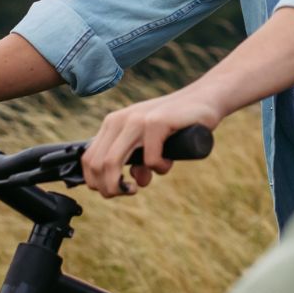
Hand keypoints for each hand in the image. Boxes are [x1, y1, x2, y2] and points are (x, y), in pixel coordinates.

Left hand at [78, 89, 223, 198]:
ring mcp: (137, 120)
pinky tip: (167, 162)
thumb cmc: (176, 124)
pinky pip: (150, 159)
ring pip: (112, 162)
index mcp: (112, 124)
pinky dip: (159, 168)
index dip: (96, 182)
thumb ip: (137, 161)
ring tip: (141, 184)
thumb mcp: (150, 144)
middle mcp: (119, 120)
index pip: (88, 158)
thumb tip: (135, 182)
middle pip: (97, 164)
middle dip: (109, 188)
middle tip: (128, 192)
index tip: (115, 191)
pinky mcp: (157, 122)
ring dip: (123, 184)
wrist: (204, 99)